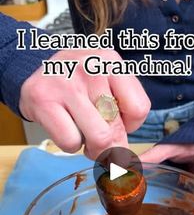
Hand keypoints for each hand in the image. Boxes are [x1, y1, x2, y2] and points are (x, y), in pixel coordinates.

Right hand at [19, 49, 150, 158]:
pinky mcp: (44, 101)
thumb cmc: (77, 82)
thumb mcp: (105, 81)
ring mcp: (66, 84)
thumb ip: (123, 106)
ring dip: (92, 149)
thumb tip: (128, 152)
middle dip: (111, 148)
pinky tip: (65, 129)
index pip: (139, 110)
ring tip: (83, 134)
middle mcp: (91, 68)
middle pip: (116, 129)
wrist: (34, 71)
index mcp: (111, 62)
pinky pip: (70, 141)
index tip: (117, 123)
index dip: (130, 126)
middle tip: (101, 146)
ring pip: (98, 139)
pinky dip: (70, 145)